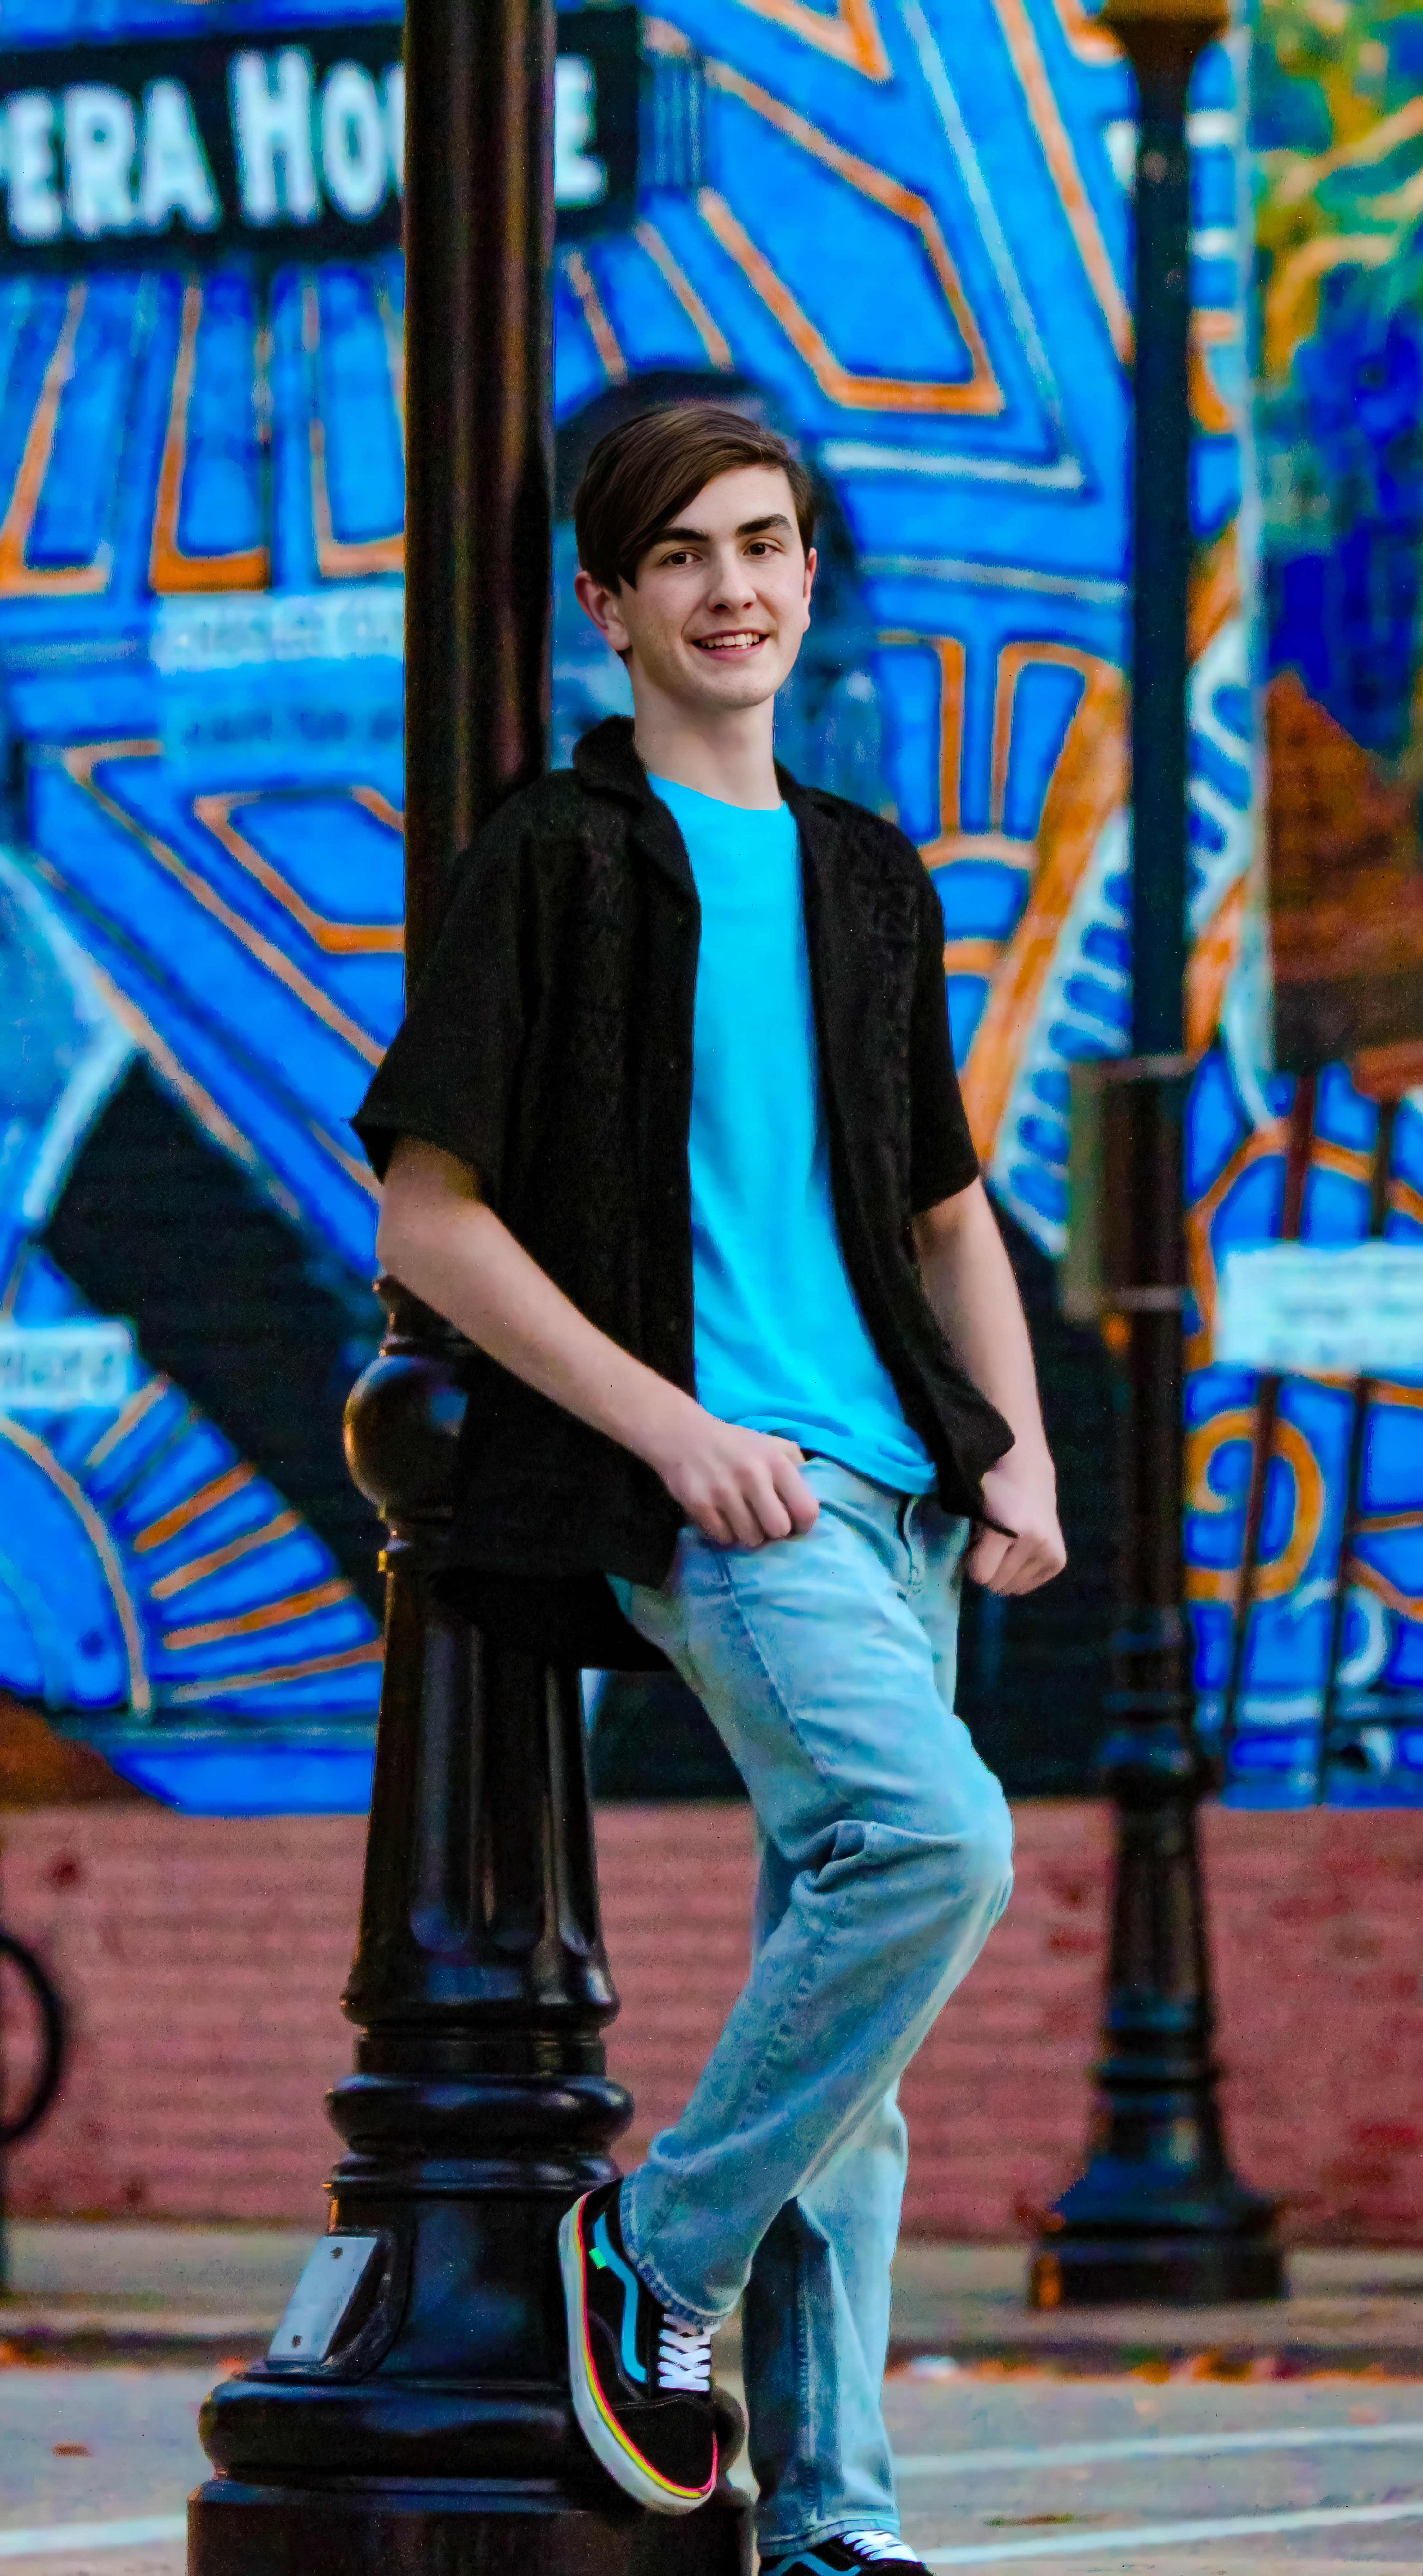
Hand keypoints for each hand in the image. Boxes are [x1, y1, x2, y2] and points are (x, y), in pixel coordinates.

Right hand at [645, 1400, 819, 1548]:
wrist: (682, 1435)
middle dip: (773, 1532)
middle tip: (764, 1523)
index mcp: (776, 1462)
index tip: (793, 1522)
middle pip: (778, 1529)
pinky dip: (725, 1534)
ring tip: (742, 1520)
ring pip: (750, 1538)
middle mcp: (753, 1476)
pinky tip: (722, 1519)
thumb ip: (796, 1465)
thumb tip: (813, 1498)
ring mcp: (724, 1491)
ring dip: (748, 1534)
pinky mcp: (700, 1504)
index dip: (803, 1523)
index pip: (806, 1510)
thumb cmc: (735, 1444)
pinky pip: (723, 1538)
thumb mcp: (771, 1444)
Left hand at [966, 1449, 1065, 1596]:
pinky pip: (1031, 1584)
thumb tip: (970, 1573)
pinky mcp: (1058, 1559)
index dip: (970, 1562)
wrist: (1026, 1468)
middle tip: (988, 1543)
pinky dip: (1020, 1574)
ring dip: (1003, 1571)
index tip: (971, 1544)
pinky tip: (1019, 1552)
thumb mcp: (970, 1508)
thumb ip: (966, 1540)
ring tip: (1005, 1544)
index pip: (981, 1574)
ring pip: (1014, 1587)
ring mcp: (1050, 1552)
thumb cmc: (991, 1484)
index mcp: (1011, 1528)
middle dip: (986, 1567)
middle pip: (998, 1583)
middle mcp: (1036, 1542)